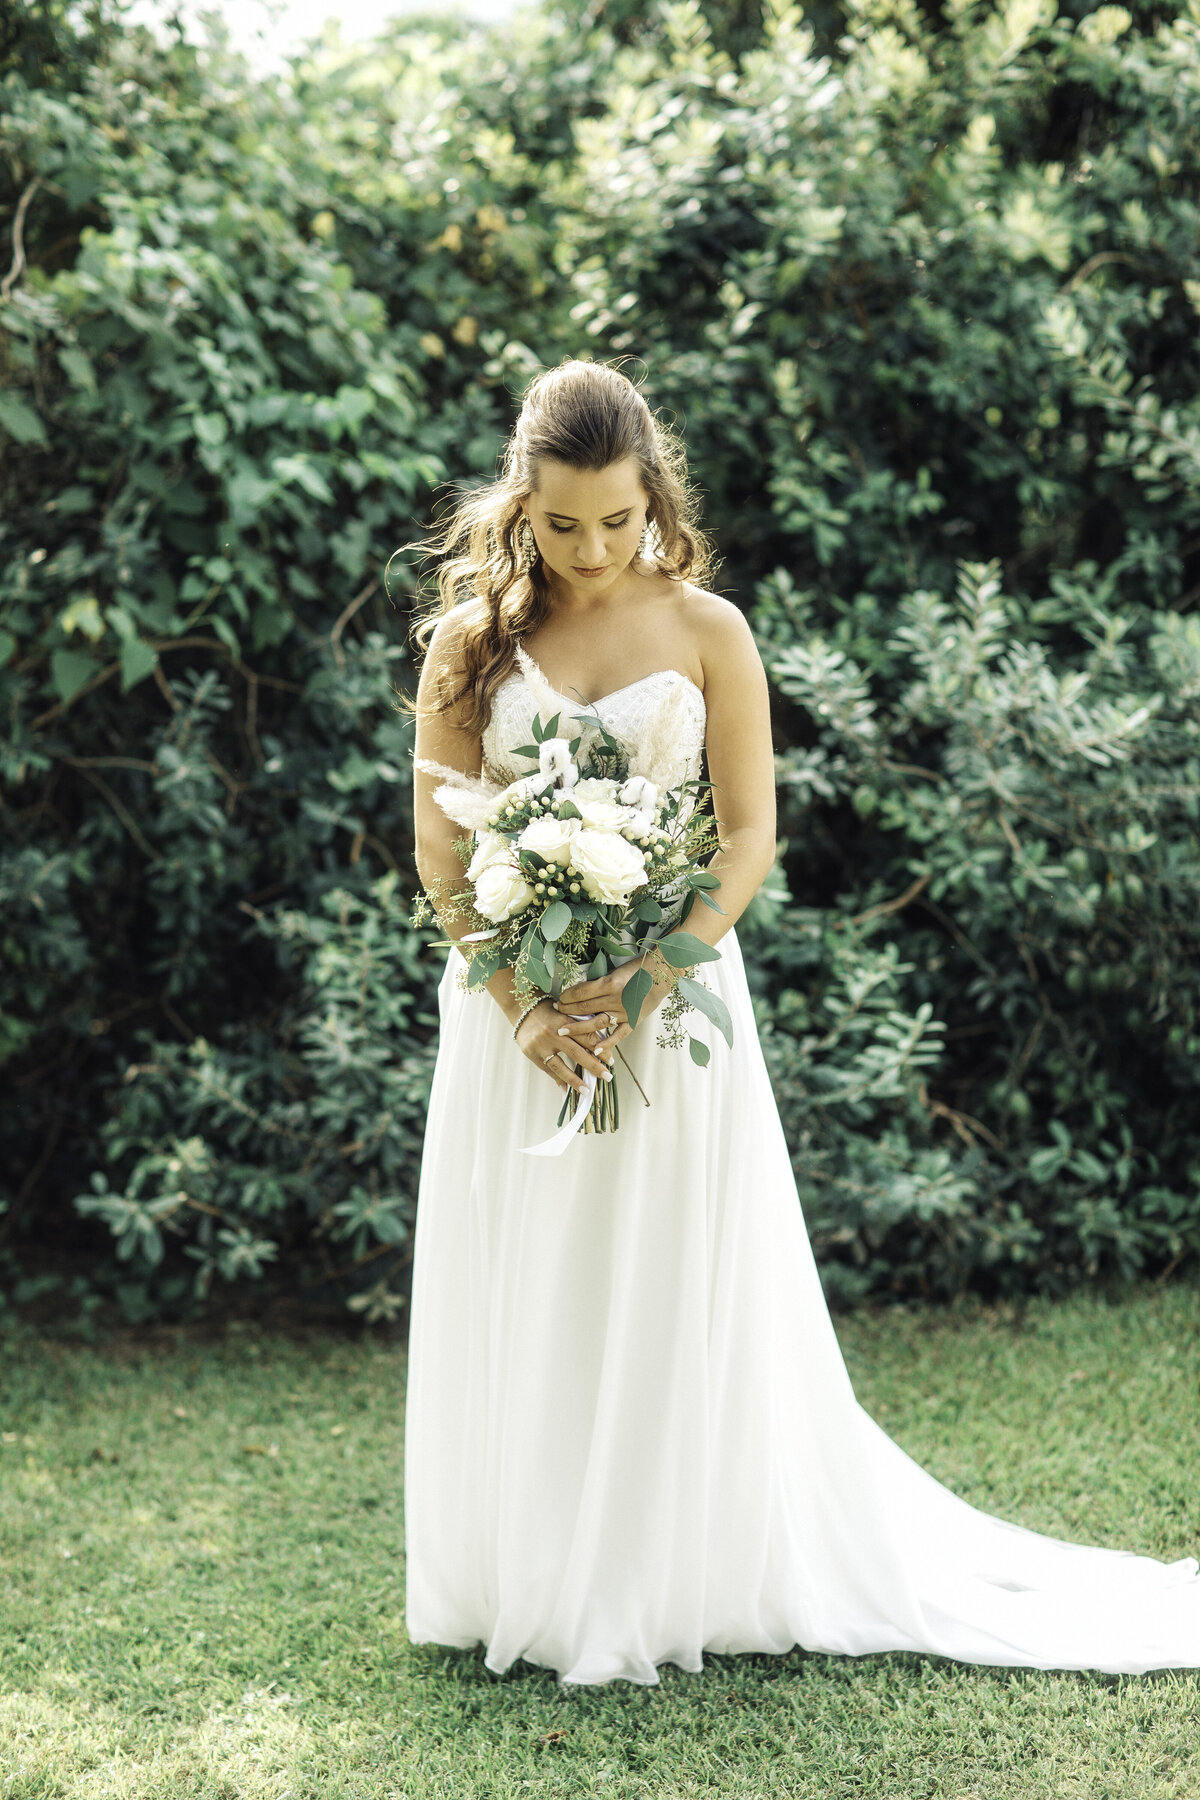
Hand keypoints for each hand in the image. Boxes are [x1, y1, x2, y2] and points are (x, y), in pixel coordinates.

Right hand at [514, 997, 614, 1095]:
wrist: (522, 1009)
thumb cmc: (549, 1011)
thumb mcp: (566, 1012)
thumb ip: (580, 1026)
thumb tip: (600, 1042)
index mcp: (564, 1021)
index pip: (586, 1037)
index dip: (600, 1049)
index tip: (611, 1060)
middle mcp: (552, 1034)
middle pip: (577, 1053)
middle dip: (593, 1066)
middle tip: (607, 1076)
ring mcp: (540, 1045)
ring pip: (560, 1066)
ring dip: (575, 1080)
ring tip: (586, 1090)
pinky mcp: (532, 1054)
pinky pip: (548, 1070)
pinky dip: (558, 1080)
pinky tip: (567, 1089)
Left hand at [553, 958, 671, 1057]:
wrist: (663, 974)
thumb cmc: (639, 968)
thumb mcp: (615, 971)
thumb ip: (600, 982)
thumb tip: (580, 991)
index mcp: (609, 983)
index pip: (580, 992)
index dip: (566, 996)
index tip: (559, 998)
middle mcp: (614, 999)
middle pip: (584, 1007)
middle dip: (566, 1010)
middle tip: (555, 1012)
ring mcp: (624, 1012)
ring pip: (595, 1023)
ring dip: (577, 1027)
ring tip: (563, 1030)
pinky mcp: (633, 1021)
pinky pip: (618, 1034)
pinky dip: (607, 1043)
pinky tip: (595, 1049)